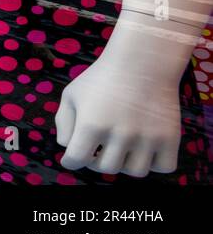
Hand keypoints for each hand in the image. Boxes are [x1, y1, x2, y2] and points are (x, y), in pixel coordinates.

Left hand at [56, 51, 181, 176]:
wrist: (141, 62)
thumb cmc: (101, 79)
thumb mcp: (72, 94)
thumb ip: (63, 124)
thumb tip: (68, 149)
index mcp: (91, 123)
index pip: (76, 159)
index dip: (71, 160)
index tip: (73, 157)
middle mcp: (120, 134)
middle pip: (105, 168)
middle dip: (96, 159)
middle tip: (98, 145)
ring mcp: (147, 138)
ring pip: (134, 171)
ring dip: (125, 162)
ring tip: (121, 145)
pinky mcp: (170, 138)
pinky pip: (163, 168)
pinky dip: (153, 163)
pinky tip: (144, 148)